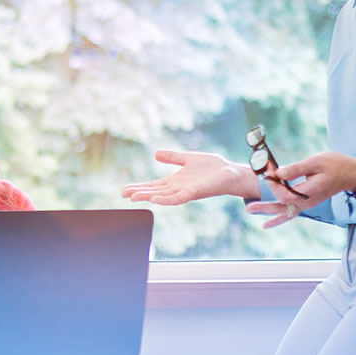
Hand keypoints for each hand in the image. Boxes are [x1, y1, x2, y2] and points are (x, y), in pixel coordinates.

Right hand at [122, 150, 258, 204]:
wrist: (231, 172)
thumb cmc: (212, 167)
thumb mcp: (188, 158)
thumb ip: (173, 157)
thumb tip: (156, 154)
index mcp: (175, 181)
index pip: (154, 185)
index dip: (140, 187)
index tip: (125, 189)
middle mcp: (178, 188)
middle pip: (155, 192)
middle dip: (139, 193)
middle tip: (124, 194)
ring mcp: (185, 191)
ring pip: (162, 196)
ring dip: (148, 197)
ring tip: (134, 197)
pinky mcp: (194, 192)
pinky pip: (177, 198)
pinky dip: (165, 199)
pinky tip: (155, 199)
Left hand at [245, 151, 355, 227]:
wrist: (350, 173)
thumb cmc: (334, 164)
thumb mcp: (315, 163)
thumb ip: (296, 169)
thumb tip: (278, 173)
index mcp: (308, 193)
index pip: (284, 193)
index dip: (273, 183)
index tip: (267, 169)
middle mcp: (306, 203)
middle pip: (281, 206)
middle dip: (264, 205)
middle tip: (248, 207)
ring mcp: (307, 205)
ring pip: (284, 212)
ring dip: (268, 211)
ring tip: (251, 211)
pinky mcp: (306, 203)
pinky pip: (290, 214)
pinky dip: (279, 219)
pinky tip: (267, 224)